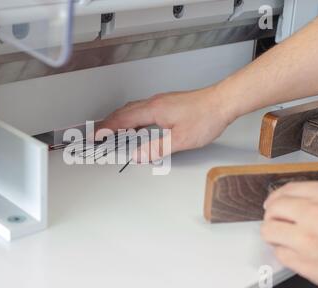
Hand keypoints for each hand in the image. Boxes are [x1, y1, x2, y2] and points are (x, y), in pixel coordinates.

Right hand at [96, 86, 235, 161]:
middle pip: (123, 112)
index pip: (122, 119)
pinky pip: (142, 109)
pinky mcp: (167, 103)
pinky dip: (132, 117)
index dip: (106, 128)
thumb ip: (156, 148)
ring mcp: (160, 101)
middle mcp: (154, 103)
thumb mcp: (180, 139)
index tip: (95, 135)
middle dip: (108, 123)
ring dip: (120, 119)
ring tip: (113, 131)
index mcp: (153, 110)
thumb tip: (138, 156)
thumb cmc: (206, 117)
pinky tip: (136, 125)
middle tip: (99, 134)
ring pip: (132, 109)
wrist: (222, 102)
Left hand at [262, 181, 317, 287]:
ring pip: (268, 230)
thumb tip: (298, 197)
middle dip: (272, 214)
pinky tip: (295, 252)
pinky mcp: (305, 263)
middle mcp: (317, 213)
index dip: (277, 196)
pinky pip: (280, 253)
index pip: (287, 189)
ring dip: (273, 233)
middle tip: (277, 219)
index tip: (274, 201)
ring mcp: (308, 239)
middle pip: (273, 208)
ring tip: (283, 236)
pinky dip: (284, 252)